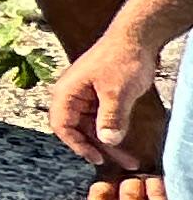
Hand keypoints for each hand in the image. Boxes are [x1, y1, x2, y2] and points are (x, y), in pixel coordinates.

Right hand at [52, 23, 170, 169]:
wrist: (137, 37)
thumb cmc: (122, 58)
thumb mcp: (117, 92)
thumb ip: (111, 118)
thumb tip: (106, 141)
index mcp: (67, 92)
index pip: (62, 126)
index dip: (77, 144)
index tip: (97, 157)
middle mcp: (72, 95)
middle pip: (78, 129)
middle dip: (98, 147)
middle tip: (119, 163)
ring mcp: (85, 95)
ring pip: (92, 126)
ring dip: (109, 142)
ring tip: (129, 158)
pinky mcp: (99, 95)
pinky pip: (102, 118)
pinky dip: (113, 130)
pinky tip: (125, 140)